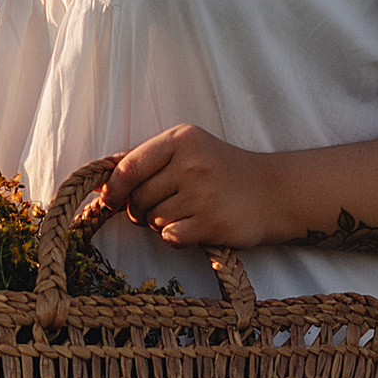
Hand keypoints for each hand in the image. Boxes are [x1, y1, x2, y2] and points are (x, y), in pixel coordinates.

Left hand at [103, 123, 282, 252]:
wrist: (274, 192)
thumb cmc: (223, 171)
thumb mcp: (189, 149)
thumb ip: (147, 158)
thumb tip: (103, 174)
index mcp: (181, 140)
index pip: (128, 167)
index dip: (113, 189)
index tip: (111, 200)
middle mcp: (191, 164)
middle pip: (138, 198)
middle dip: (142, 210)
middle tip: (165, 207)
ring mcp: (203, 194)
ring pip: (153, 220)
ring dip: (162, 223)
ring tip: (188, 213)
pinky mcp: (212, 222)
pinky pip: (170, 237)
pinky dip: (176, 237)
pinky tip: (194, 227)